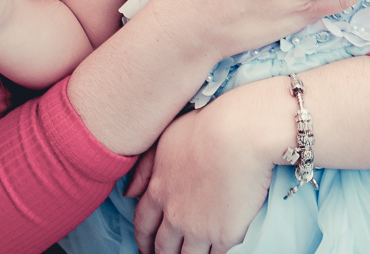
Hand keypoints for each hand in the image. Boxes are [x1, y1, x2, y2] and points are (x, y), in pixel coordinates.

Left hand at [129, 77, 292, 253]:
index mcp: (158, 191)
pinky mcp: (225, 234)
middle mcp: (174, 215)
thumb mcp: (166, 140)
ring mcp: (199, 228)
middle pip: (163, 247)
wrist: (241, 134)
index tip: (146, 246)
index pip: (143, 224)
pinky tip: (218, 249)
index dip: (143, 238)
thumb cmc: (207, 127)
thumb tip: (128, 193)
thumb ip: (146, 167)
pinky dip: (215, 253)